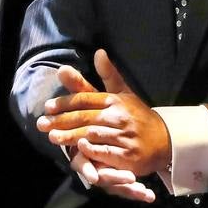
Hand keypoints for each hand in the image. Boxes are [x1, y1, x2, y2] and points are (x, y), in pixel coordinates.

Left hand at [37, 49, 170, 177]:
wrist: (165, 140)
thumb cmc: (138, 116)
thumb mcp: (124, 93)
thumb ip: (108, 74)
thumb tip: (99, 52)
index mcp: (115, 101)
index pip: (86, 99)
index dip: (66, 102)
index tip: (48, 106)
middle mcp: (119, 116)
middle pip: (85, 117)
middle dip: (62, 121)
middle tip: (42, 124)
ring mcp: (124, 136)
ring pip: (93, 134)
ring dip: (71, 136)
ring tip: (53, 137)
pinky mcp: (128, 156)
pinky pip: (106, 153)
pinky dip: (92, 150)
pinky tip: (80, 149)